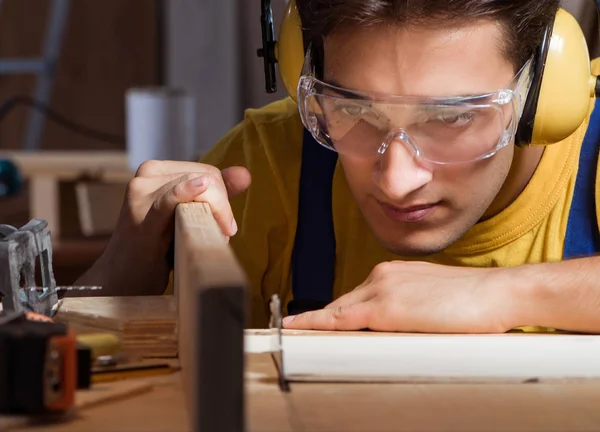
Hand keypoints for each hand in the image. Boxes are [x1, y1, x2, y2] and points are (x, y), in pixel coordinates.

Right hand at [79, 160, 250, 294]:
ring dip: (215, 214)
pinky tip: (200, 187)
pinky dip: (186, 192)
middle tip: (222, 234)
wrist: (122, 280)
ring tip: (214, 237)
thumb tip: (244, 174)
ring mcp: (140, 193)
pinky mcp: (141, 217)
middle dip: (221, 206)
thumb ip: (215, 193)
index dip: (223, 197)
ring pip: (198, 188)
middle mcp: (145, 175)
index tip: (225, 225)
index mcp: (155, 170)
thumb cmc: (156, 249)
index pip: (207, 171)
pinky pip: (169, 199)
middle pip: (206, 178)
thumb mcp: (187, 215)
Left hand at [282, 261, 514, 332]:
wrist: (498, 293)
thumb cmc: (476, 300)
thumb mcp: (434, 298)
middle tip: (298, 330)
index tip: (315, 316)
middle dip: (323, 319)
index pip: (356, 296)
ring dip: (319, 323)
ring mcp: (381, 289)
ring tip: (295, 333)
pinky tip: (297, 328)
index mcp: (394, 272)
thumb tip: (397, 324)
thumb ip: (409, 306)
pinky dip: (315, 323)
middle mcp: (382, 275)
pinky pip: (340, 320)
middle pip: (343, 303)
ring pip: (339, 311)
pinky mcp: (385, 309)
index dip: (334, 310)